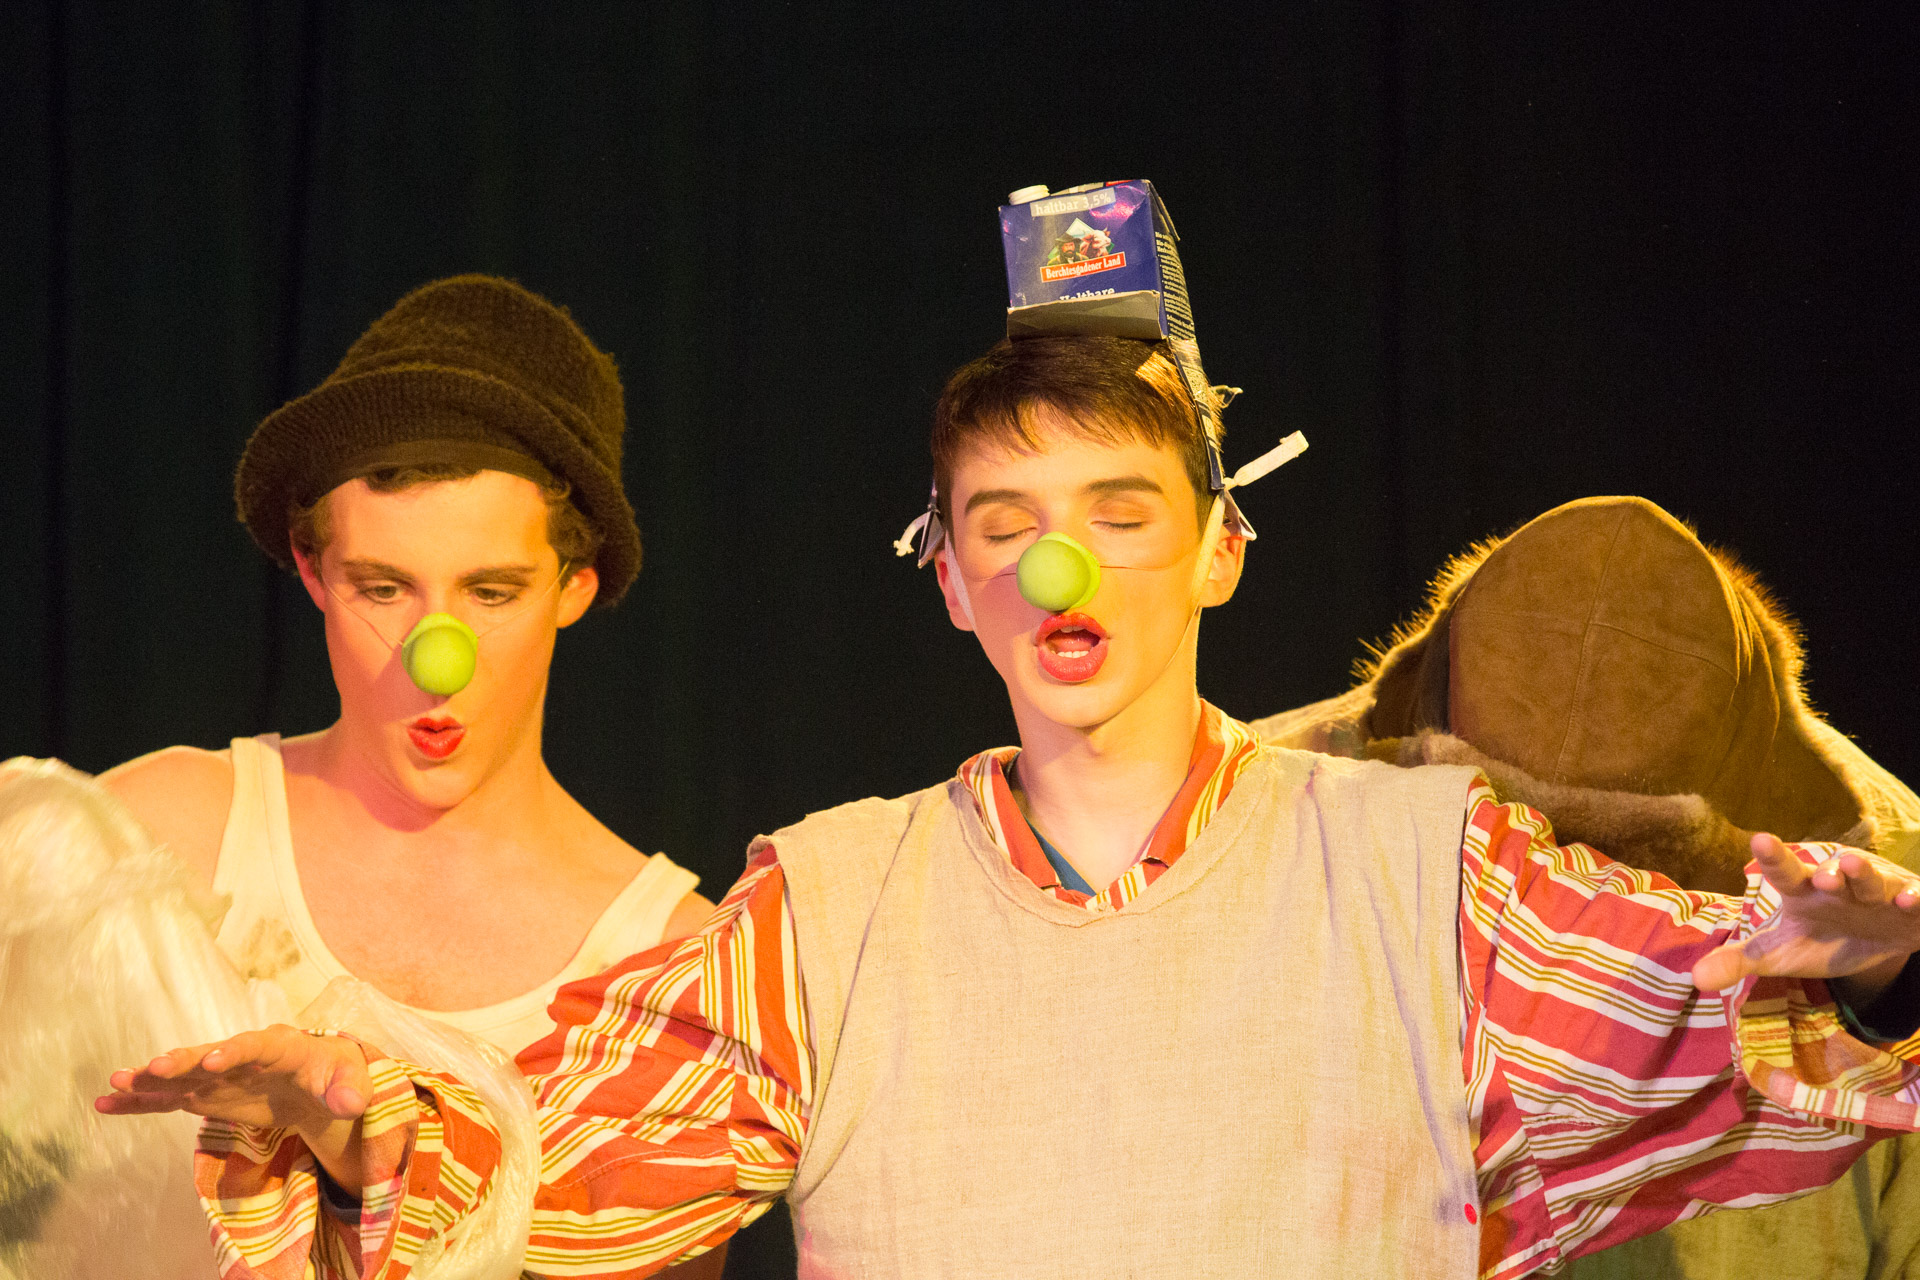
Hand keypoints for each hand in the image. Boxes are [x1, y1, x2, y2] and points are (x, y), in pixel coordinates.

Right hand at [95, 1023, 372, 1191]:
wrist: (321, 1081)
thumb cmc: (339, 1075)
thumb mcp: (354, 1081)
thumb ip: (351, 1091)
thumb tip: (350, 1104)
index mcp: (282, 1046)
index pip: (255, 1046)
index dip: (234, 1052)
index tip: (212, 1061)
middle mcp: (243, 1055)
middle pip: (209, 1055)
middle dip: (183, 1060)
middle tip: (153, 1067)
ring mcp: (220, 1074)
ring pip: (181, 1075)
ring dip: (150, 1079)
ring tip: (115, 1082)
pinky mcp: (206, 1093)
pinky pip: (169, 1098)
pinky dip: (141, 1101)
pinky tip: (107, 1103)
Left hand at [1693, 834, 1919, 994]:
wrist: (1876, 942)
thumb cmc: (1822, 938)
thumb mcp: (1780, 953)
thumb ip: (1739, 960)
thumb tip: (1695, 979)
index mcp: (1804, 891)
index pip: (1785, 872)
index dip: (1773, 858)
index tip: (1759, 840)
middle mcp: (1841, 885)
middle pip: (1834, 871)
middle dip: (1829, 869)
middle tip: (1821, 873)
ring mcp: (1878, 893)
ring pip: (1874, 879)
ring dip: (1866, 874)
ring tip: (1855, 868)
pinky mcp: (1913, 909)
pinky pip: (1917, 900)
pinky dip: (1916, 898)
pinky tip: (1911, 901)